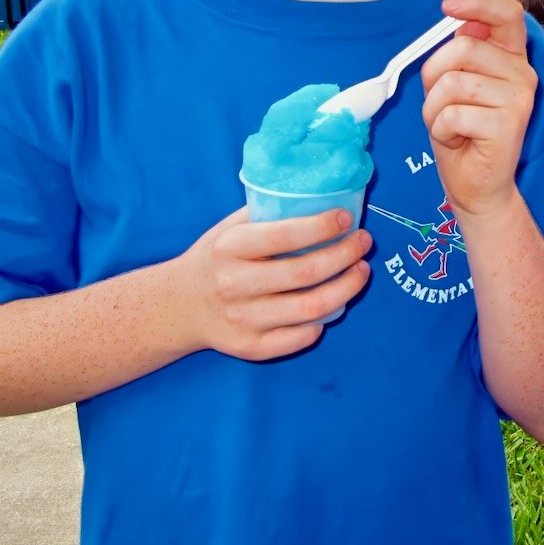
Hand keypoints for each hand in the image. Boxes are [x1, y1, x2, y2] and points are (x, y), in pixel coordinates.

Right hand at [170, 207, 371, 360]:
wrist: (179, 305)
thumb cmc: (216, 258)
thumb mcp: (229, 228)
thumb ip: (266, 213)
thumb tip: (319, 197)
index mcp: (230, 248)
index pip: (284, 236)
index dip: (322, 227)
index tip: (347, 219)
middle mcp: (234, 285)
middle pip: (305, 273)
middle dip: (345, 255)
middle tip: (364, 242)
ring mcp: (242, 320)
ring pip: (310, 308)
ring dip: (346, 288)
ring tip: (361, 271)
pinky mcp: (249, 347)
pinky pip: (299, 338)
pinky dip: (323, 322)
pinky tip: (335, 305)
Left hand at [420, 0, 534, 217]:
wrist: (478, 185)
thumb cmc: (463, 133)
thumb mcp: (453, 85)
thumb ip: (460, 54)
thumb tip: (463, 24)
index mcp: (510, 57)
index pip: (507, 13)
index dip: (478, 2)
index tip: (447, 7)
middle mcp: (522, 73)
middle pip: (463, 47)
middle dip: (434, 75)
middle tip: (440, 102)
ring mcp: (519, 97)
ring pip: (452, 83)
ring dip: (434, 109)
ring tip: (450, 125)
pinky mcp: (509, 123)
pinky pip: (453, 113)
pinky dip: (441, 130)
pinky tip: (458, 140)